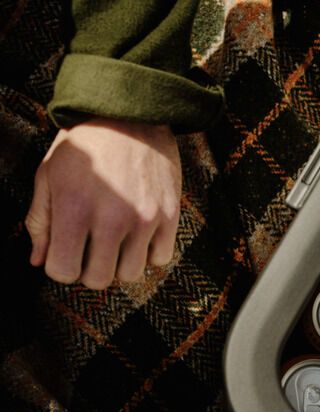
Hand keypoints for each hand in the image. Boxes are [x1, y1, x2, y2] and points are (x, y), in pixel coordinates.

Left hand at [26, 118, 180, 289]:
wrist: (132, 113)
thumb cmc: (84, 144)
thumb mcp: (49, 175)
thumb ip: (40, 221)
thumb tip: (38, 261)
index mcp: (74, 209)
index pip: (63, 272)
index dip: (60, 266)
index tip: (65, 252)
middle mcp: (111, 219)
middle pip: (99, 279)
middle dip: (90, 269)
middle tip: (91, 248)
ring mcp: (145, 219)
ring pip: (131, 274)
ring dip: (120, 263)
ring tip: (116, 242)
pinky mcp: (170, 215)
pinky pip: (160, 259)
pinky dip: (149, 253)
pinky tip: (139, 235)